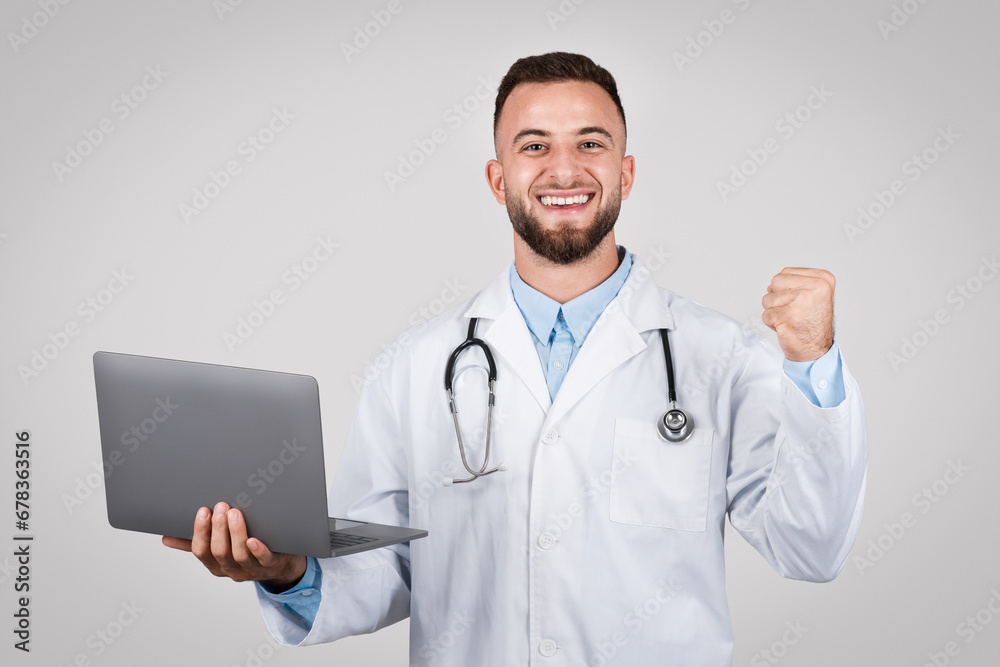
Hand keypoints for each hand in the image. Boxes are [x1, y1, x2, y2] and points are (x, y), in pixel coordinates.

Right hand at [162, 502, 306, 592]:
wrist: (279, 566)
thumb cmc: (245, 552)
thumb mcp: (219, 549)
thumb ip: (195, 543)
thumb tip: (167, 538)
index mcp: (215, 564)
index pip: (201, 551)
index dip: (200, 532)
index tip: (202, 511)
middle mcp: (231, 569)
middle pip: (219, 552)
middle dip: (218, 529)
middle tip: (220, 506)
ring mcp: (251, 569)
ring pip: (240, 555)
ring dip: (236, 533)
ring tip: (235, 512)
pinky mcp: (271, 565)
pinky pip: (263, 560)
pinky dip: (258, 550)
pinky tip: (254, 539)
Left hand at [761, 267, 834, 361]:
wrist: (816, 350)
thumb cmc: (813, 323)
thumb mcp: (814, 295)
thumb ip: (794, 283)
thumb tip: (770, 286)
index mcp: (823, 279)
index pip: (785, 272)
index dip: (786, 289)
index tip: (800, 301)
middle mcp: (815, 288)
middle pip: (775, 282)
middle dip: (777, 298)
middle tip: (794, 312)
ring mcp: (802, 302)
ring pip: (768, 299)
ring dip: (774, 311)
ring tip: (791, 320)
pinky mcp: (789, 317)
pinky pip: (766, 315)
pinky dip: (772, 323)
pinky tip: (787, 327)